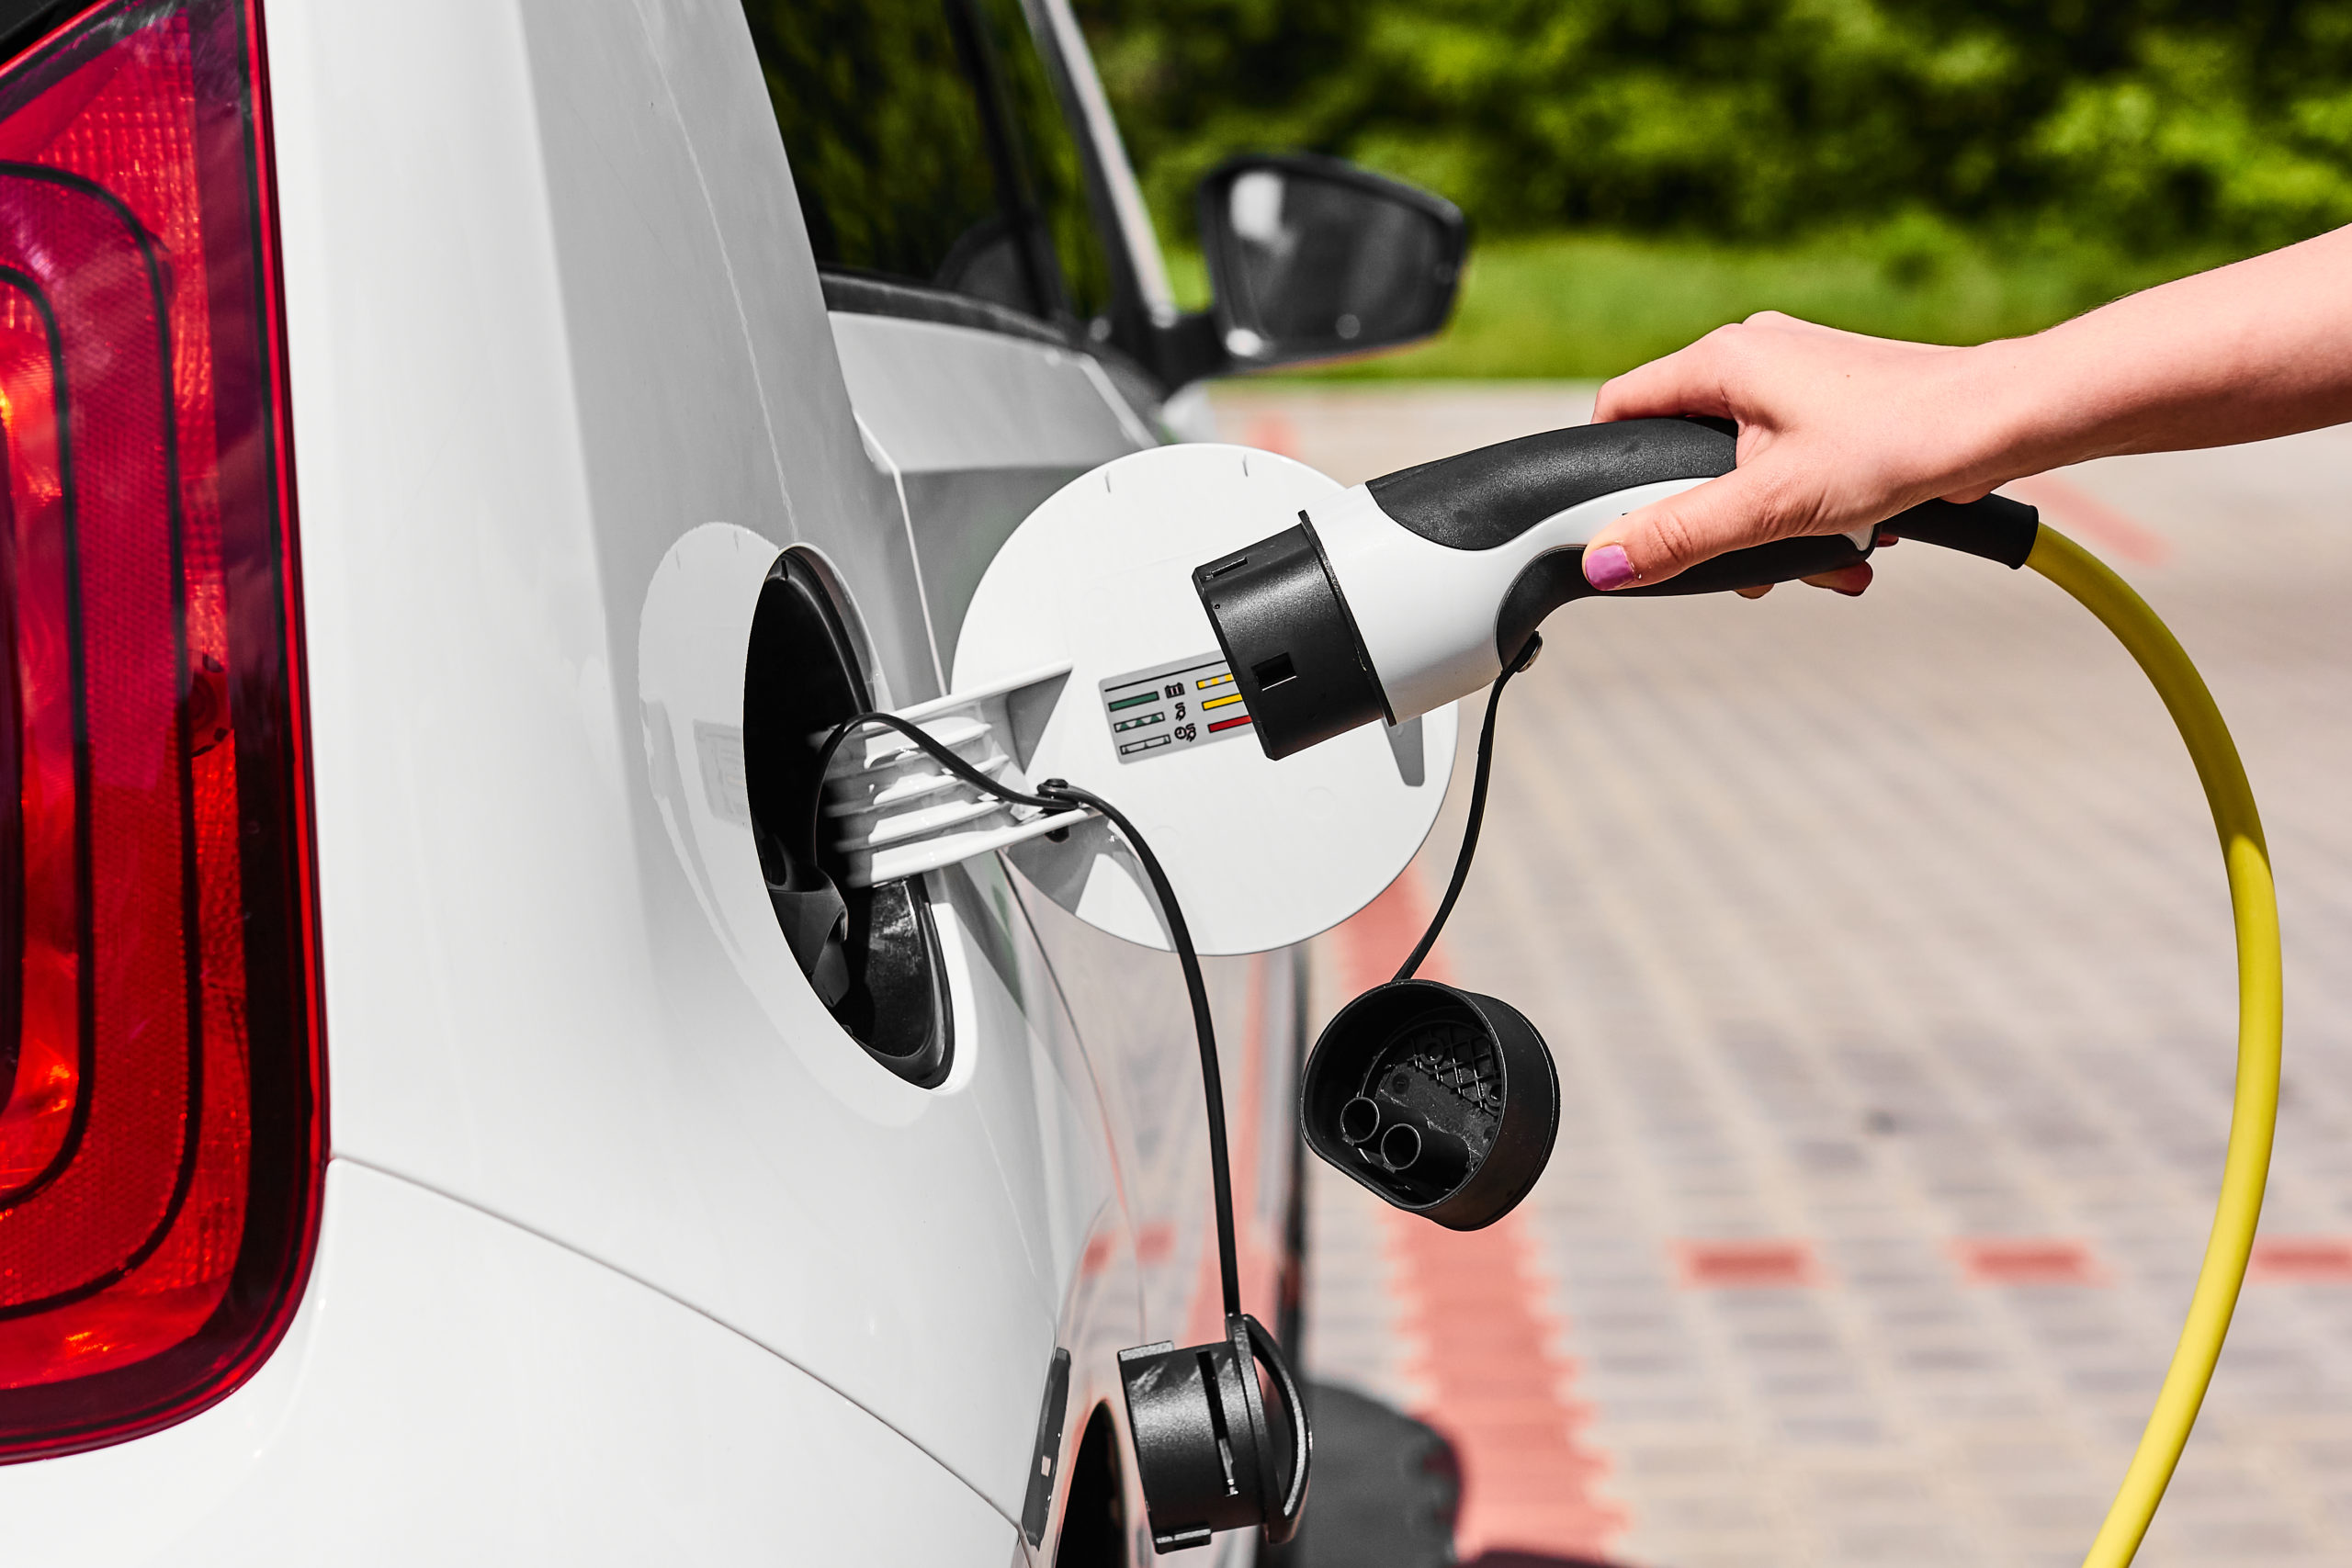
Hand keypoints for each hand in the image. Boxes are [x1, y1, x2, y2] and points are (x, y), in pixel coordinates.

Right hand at [1582, 313, 2002, 593]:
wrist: (2002, 423)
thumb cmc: (1896, 442)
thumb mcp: (1770, 505)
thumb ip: (1679, 535)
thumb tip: (1601, 562)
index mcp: (1721, 361)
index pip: (1621, 409)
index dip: (1610, 472)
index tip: (1622, 526)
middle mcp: (1754, 356)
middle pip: (1688, 453)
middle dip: (1716, 524)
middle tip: (1748, 566)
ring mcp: (1798, 375)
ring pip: (1747, 467)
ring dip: (1777, 529)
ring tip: (1826, 562)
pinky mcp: (1837, 401)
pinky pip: (1794, 463)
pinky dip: (1814, 509)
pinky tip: (1854, 541)